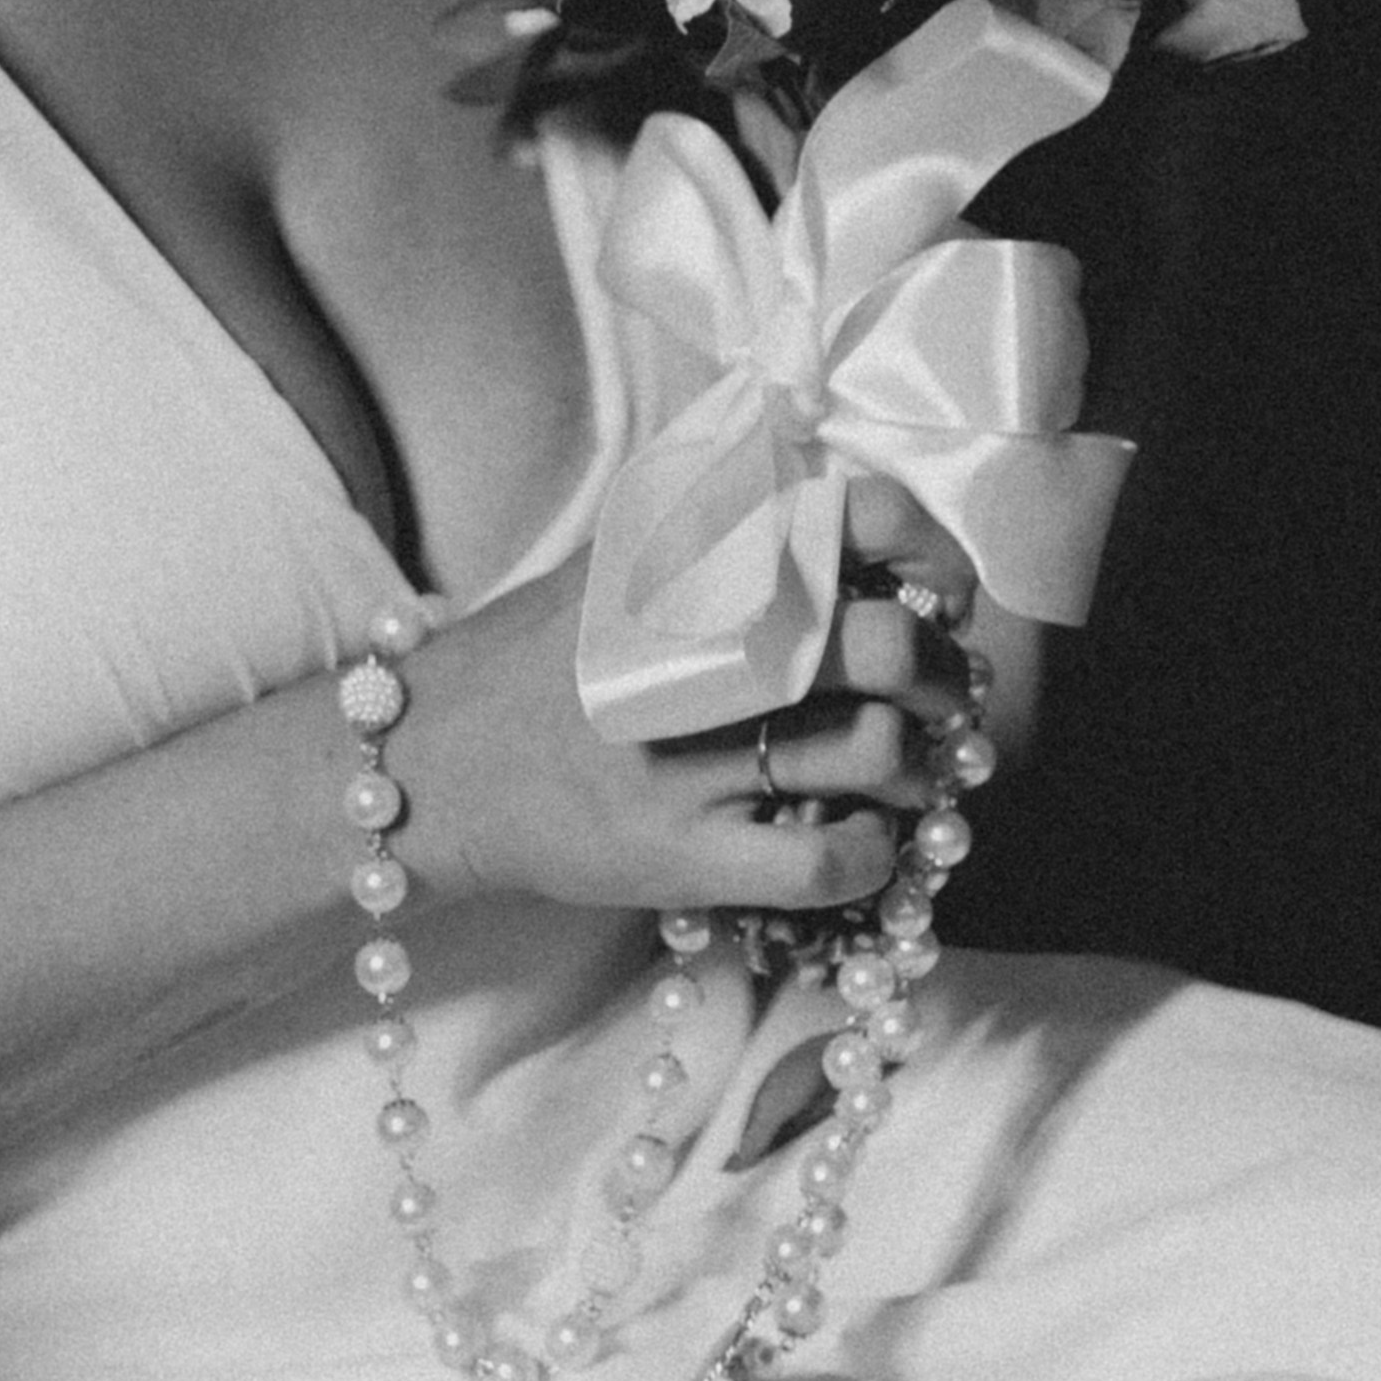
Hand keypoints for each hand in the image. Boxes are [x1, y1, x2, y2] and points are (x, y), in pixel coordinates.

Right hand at [387, 531, 976, 930]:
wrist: (435, 764)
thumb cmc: (545, 661)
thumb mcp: (621, 557)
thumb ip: (722, 524)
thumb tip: (852, 524)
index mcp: (692, 563)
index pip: (858, 519)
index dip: (932, 556)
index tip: (939, 594)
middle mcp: (695, 649)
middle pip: (886, 644)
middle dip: (944, 674)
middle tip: (940, 693)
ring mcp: (689, 758)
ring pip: (873, 750)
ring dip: (918, 764)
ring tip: (903, 767)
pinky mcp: (680, 853)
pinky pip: (826, 861)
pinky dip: (873, 853)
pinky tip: (863, 840)